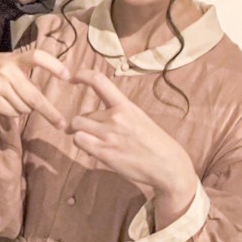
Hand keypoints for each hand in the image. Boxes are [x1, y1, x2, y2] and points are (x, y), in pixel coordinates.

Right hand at [0, 49, 73, 130]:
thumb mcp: (12, 63)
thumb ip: (27, 74)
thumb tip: (47, 96)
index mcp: (16, 58)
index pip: (37, 57)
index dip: (53, 65)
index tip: (68, 76)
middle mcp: (6, 70)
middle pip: (33, 96)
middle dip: (49, 112)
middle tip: (61, 124)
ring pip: (23, 108)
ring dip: (26, 110)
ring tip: (17, 101)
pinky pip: (11, 113)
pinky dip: (14, 113)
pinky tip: (8, 106)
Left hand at [68, 70, 198, 213]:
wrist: (168, 166)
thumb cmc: (155, 144)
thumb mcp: (139, 119)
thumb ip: (119, 115)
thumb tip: (97, 119)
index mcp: (126, 106)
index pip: (99, 81)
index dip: (83, 75)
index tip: (73, 78)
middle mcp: (116, 117)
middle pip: (83, 115)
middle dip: (81, 125)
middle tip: (86, 134)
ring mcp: (109, 135)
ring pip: (76, 126)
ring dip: (78, 134)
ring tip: (87, 142)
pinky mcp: (104, 152)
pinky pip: (79, 141)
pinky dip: (81, 145)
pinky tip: (91, 151)